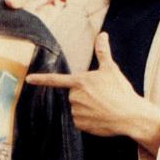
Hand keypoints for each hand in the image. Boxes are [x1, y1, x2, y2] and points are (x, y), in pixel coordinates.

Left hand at [26, 32, 159, 152]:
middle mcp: (75, 97)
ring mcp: (76, 112)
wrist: (130, 116)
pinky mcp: (80, 124)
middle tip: (103, 96)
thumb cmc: (121, 91)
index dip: (41, 79)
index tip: (28, 79)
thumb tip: (102, 34)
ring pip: (77, 108)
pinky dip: (89, 120)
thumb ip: (103, 52)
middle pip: (74, 95)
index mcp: (80, 82)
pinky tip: (101, 117)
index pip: (56, 80)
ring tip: (104, 107)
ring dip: (88, 108)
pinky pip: (80, 121)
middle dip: (85, 95)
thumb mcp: (111, 69)